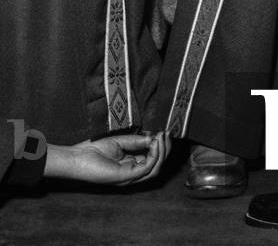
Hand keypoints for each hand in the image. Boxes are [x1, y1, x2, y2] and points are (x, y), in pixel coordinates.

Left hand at [45, 131, 169, 184]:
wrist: (78, 157)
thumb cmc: (94, 150)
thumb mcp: (121, 141)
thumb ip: (137, 141)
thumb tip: (154, 138)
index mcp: (131, 165)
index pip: (152, 159)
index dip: (160, 146)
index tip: (163, 132)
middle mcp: (132, 173)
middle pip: (157, 166)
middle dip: (165, 149)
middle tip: (167, 134)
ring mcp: (129, 176)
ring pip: (155, 169)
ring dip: (162, 152)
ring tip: (162, 137)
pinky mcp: (126, 176)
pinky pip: (147, 168)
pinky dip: (154, 155)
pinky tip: (154, 143)